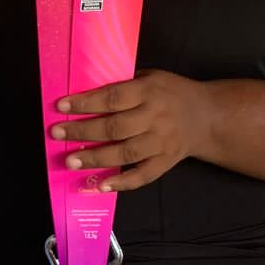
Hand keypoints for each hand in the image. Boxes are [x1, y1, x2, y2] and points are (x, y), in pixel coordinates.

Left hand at [50, 70, 212, 190]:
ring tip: (71, 161)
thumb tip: (85, 95)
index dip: (85, 103)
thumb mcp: (151, 77)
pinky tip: (102, 186)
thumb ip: (124, 85)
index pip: (112, 98)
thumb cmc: (171, 93)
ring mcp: (162, 142)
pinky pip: (143, 175)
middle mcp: (155, 117)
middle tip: (57, 134)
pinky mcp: (166, 161)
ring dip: (95, 158)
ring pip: (125, 153)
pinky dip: (122, 182)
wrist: (208, 116)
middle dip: (82, 131)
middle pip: (114, 127)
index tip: (61, 106)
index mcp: (149, 92)